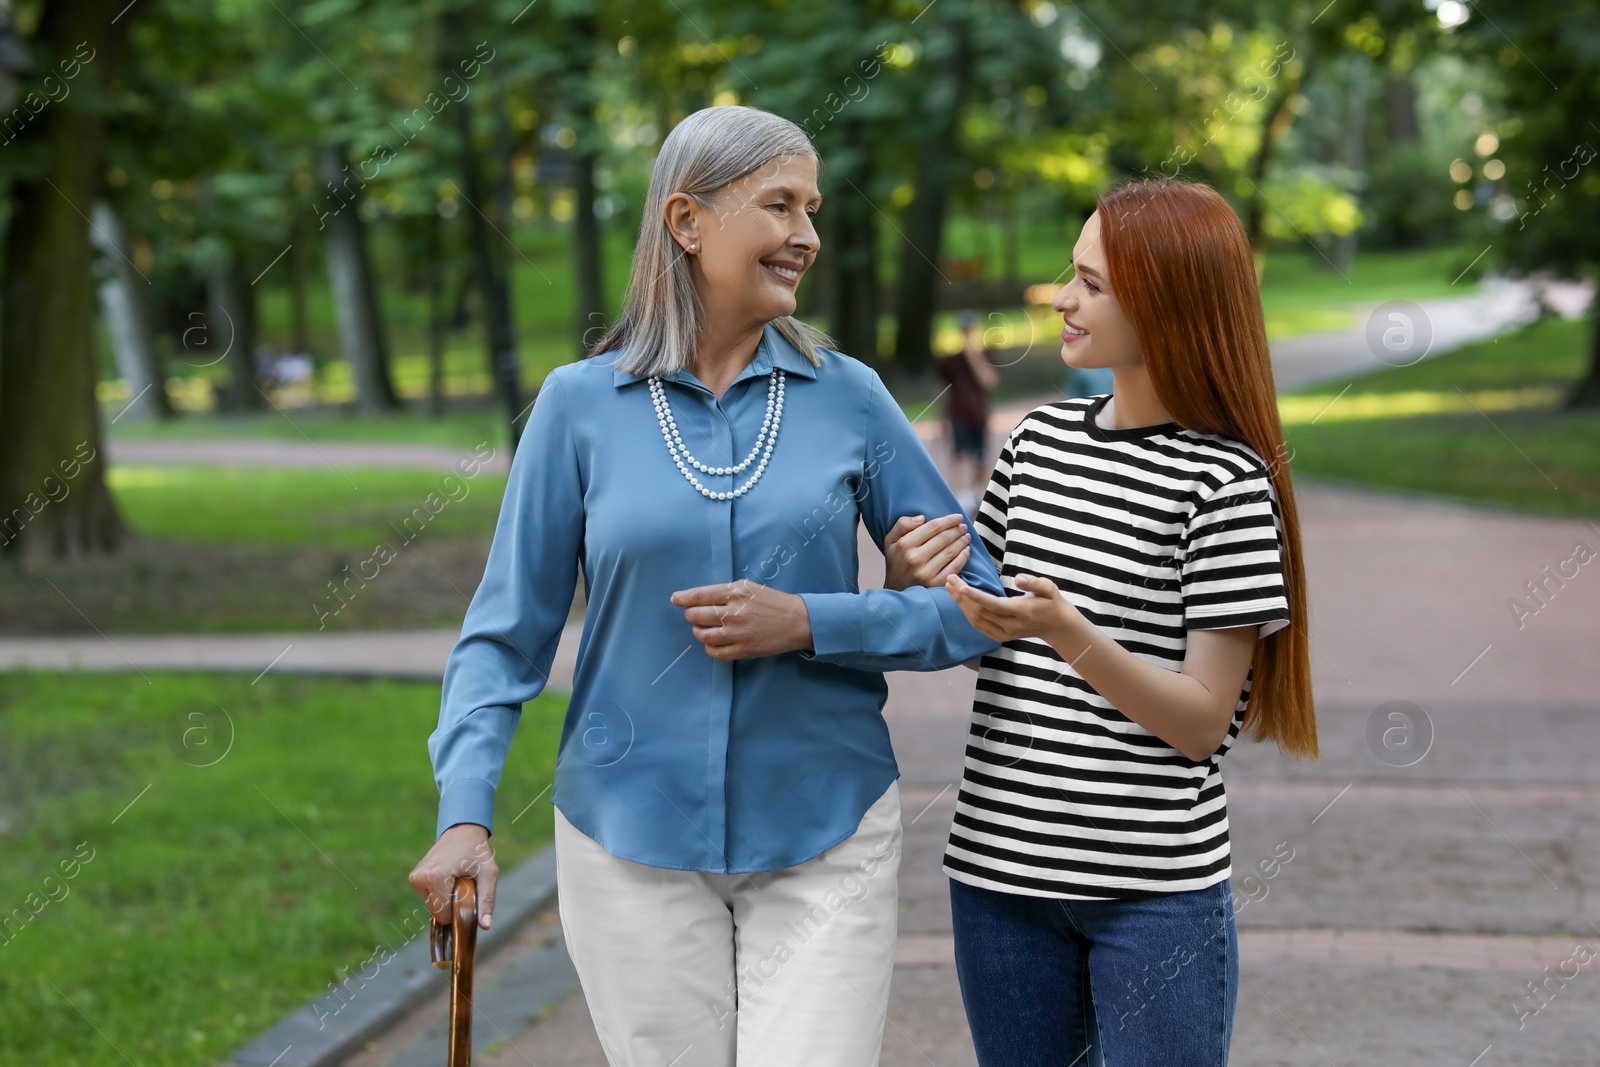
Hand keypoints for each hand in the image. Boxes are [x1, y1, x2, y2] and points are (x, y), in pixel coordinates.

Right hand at [408, 822, 498, 930]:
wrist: (463, 831)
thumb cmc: (478, 852)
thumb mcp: (488, 875)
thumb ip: (487, 900)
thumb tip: (486, 926)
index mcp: (435, 877)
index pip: (444, 915)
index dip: (459, 912)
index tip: (469, 895)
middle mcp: (420, 878)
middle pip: (437, 912)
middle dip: (452, 905)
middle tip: (464, 886)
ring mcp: (415, 877)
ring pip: (432, 906)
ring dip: (446, 900)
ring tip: (456, 881)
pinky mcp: (414, 877)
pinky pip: (429, 897)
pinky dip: (440, 894)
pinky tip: (449, 879)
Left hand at [671, 579, 812, 658]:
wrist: (797, 621)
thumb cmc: (772, 602)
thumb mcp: (749, 587)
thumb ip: (724, 592)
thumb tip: (698, 598)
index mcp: (735, 593)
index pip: (699, 595)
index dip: (683, 598)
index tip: (675, 599)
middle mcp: (733, 612)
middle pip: (696, 616)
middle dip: (691, 615)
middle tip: (695, 615)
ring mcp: (737, 633)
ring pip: (702, 635)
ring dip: (699, 631)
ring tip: (704, 628)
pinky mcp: (743, 650)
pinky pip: (715, 652)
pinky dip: (710, 647)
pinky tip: (715, 642)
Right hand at [884, 513, 970, 590]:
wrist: (895, 590)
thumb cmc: (896, 562)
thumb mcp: (891, 540)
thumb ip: (902, 524)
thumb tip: (922, 518)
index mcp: (905, 545)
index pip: (933, 527)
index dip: (948, 520)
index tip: (957, 517)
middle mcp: (915, 558)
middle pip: (944, 538)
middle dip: (957, 530)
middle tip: (963, 526)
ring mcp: (926, 573)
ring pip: (950, 552)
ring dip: (962, 541)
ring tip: (966, 536)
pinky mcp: (935, 584)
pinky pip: (954, 567)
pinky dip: (963, 557)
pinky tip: (966, 550)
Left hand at [945, 572, 1079, 645]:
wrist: (1056, 625)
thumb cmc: (1051, 602)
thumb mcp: (1049, 587)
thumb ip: (1033, 582)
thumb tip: (1018, 578)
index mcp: (1021, 612)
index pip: (994, 605)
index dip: (976, 596)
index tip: (961, 586)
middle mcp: (1010, 626)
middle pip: (980, 612)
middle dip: (962, 596)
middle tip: (950, 579)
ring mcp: (1004, 634)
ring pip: (976, 620)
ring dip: (961, 604)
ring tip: (950, 587)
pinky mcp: (999, 637)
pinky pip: (978, 626)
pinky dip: (966, 613)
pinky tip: (959, 600)